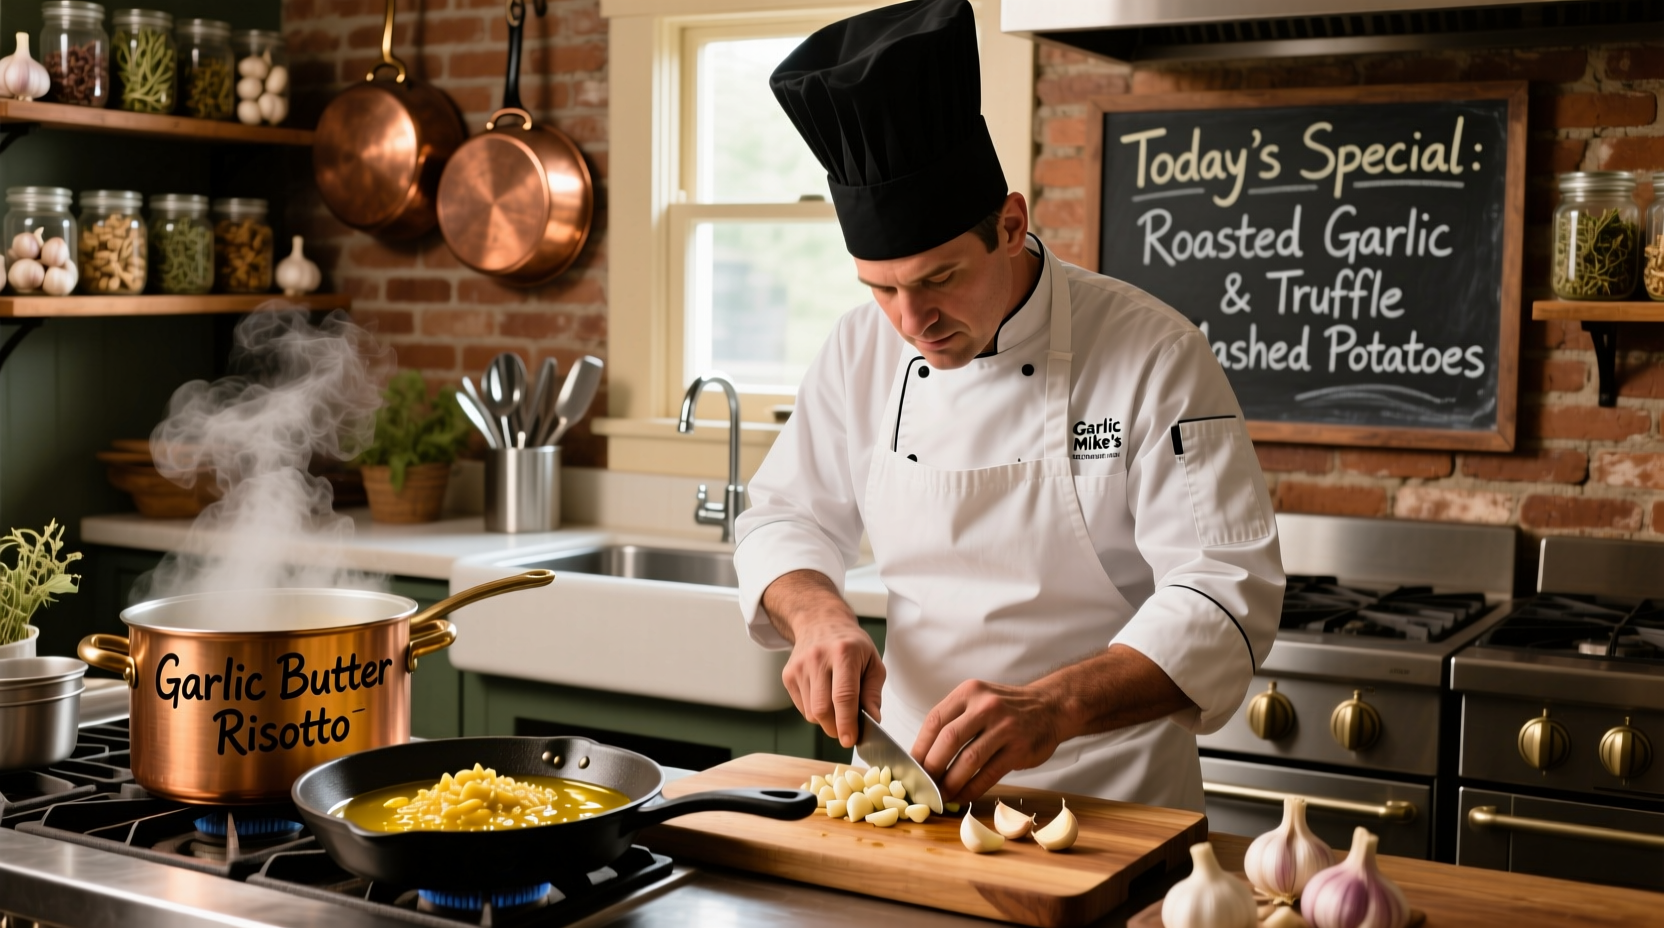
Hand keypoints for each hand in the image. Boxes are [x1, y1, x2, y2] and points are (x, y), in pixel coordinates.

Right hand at [762, 570, 884, 747]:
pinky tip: (824, 697)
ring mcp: (799, 667)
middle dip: (836, 728)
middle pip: (823, 709)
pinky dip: (815, 712)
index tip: (851, 740)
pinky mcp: (788, 675)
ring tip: (837, 707)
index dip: (847, 722)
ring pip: (811, 712)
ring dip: (826, 720)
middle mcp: (818, 658)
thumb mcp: (873, 663)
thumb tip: (872, 721)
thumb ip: (873, 694)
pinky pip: (802, 708)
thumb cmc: (852, 645)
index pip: (843, 696)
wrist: (820, 622)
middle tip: (847, 731)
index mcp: (844, 653)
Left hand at [912, 679, 1066, 802]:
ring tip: (941, 795)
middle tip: (923, 784)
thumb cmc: (1006, 708)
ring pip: (968, 760)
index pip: (935, 720)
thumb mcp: (978, 700)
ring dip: (951, 782)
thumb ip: (954, 720)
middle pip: (948, 740)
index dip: (919, 746)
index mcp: (969, 692)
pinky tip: (962, 796)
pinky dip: (972, 788)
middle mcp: (986, 706)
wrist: (1050, 707)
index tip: (911, 766)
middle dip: (932, 767)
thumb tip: (924, 755)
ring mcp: (1004, 727)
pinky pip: (989, 774)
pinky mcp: (1019, 748)